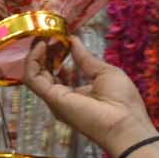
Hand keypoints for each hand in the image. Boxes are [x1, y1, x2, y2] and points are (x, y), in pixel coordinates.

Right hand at [24, 37, 158, 157]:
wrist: (125, 124)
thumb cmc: (122, 101)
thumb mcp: (104, 72)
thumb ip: (85, 58)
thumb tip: (73, 40)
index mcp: (78, 92)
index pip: (59, 72)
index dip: (57, 53)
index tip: (60, 38)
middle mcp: (63, 97)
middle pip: (45, 72)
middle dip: (45, 51)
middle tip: (48, 33)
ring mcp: (56, 99)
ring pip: (35, 74)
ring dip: (36, 53)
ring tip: (43, 35)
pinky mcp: (52, 98)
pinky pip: (33, 78)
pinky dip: (33, 61)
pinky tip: (42, 45)